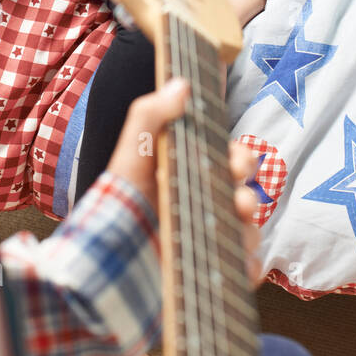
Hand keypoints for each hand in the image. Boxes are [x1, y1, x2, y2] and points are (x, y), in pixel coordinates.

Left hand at [106, 79, 264, 281]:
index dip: (242, 159)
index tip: (236, 163)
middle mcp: (205, 205)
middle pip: (247, 196)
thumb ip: (150, 114)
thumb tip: (180, 84)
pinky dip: (249, 266)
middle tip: (238, 200)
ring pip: (249, 231)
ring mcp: (210, 239)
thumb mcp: (131, 151)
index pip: (233, 162)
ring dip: (249, 229)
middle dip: (250, 195)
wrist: (106, 258)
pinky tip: (237, 263)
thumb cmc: (120, 198)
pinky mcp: (212, 271)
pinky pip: (245, 268)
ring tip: (233, 231)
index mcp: (193, 174)